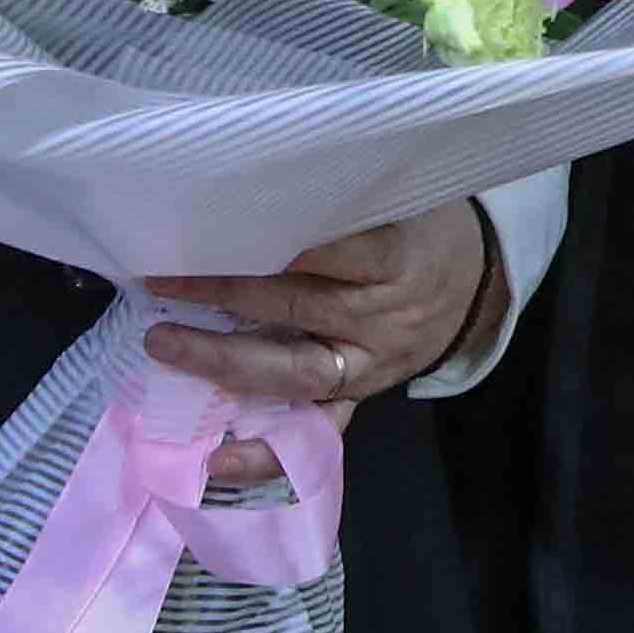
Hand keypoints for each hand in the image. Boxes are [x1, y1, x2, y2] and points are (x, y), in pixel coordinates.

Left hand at [140, 203, 498, 487]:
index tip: (212, 222)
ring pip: (294, 372)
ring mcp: (369, 367)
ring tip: (163, 344)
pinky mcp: (359, 400)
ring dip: (223, 362)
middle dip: (223, 292)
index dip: (271, 237)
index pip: (331, 248)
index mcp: (397, 258)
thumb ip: (341, 199)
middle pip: (296, 306)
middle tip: (159, 277)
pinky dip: (265, 453)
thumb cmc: (420, 229)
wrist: (474, 287)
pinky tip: (216, 457)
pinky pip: (313, 435)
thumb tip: (251, 175)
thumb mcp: (400, 199)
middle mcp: (382, 318)